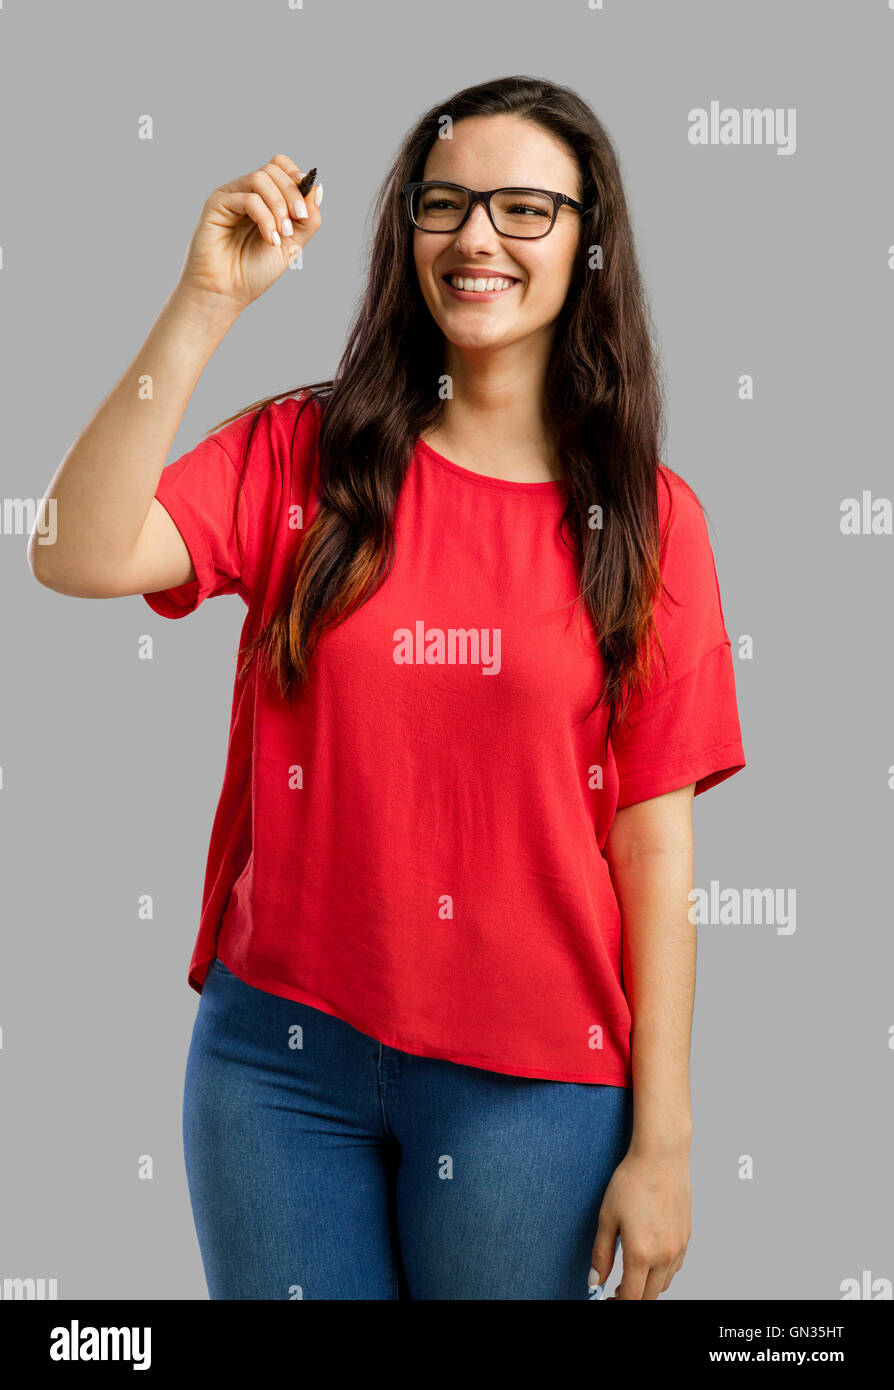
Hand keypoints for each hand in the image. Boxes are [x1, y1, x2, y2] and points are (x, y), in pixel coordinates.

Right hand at [174, 153, 322, 319]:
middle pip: (273, 169)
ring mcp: (231, 196)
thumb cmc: (254, 271)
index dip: (297, 179)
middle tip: (298, 219)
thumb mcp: (292, 244)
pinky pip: (247, 198)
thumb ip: (308, 218)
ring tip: (282, 234)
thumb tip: (318, 187)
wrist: (227, 293)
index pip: (281, 166)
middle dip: (292, 194)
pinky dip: (265, 218)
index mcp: (264, 198)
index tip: (305, 208)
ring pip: (260, 178)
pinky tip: (270, 239)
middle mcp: (246, 192)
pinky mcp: (217, 205)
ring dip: (279, 206)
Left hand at [589, 1145, 691, 1298]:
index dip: (616, 1303)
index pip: (630, 1298)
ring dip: (647, 1288)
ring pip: (664, 1285)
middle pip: (649, 1297)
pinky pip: (675, 1268)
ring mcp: (679, 1247)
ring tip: (629, 1277)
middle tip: (614, 1292)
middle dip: (631, 1298)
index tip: (605, 1300)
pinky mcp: (686, 1238)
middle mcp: (664, 1255)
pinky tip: (649, 1261)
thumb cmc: (631, 1181)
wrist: (661, 1156)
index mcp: (641, 1253)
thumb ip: (601, 1254)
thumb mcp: (607, 1218)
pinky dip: (661, 1274)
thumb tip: (594, 1282)